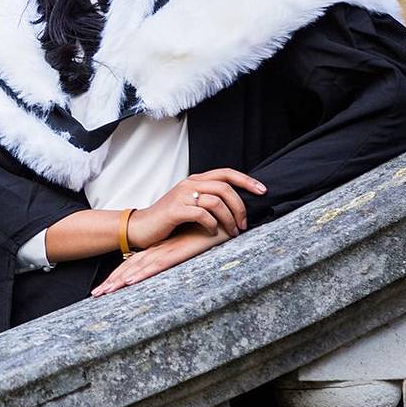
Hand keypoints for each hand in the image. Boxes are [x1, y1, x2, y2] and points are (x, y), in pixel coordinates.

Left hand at [91, 223, 231, 296]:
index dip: (119, 275)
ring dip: (119, 280)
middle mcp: (159, 250)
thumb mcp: (190, 248)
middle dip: (113, 281)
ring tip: (103, 292)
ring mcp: (166, 251)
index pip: (135, 264)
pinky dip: (141, 274)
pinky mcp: (176, 252)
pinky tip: (129, 282)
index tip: (105, 287)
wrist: (221, 222)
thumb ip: (180, 252)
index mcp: (160, 249)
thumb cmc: (208, 234)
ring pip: (137, 268)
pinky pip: (155, 265)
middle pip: (130, 267)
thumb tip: (172, 261)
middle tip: (96, 293)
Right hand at [127, 168, 265, 249]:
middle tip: (244, 224)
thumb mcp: (190, 204)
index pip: (226, 173)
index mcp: (195, 180)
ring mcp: (182, 195)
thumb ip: (209, 200)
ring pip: (216, 201)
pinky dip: (212, 226)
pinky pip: (202, 215)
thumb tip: (237, 206)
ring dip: (229, 219)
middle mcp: (189, 184)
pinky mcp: (175, 210)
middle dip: (240, 206)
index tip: (263, 190)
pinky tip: (212, 234)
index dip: (246, 180)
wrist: (142, 227)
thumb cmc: (169, 219)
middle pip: (225, 187)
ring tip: (231, 232)